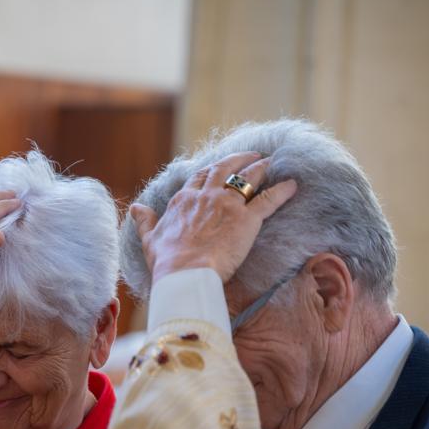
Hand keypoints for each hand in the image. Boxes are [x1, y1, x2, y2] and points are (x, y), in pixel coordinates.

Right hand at [129, 152, 296, 284]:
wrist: (184, 273)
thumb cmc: (166, 260)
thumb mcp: (150, 238)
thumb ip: (144, 221)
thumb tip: (135, 208)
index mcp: (184, 199)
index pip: (200, 176)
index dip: (212, 169)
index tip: (221, 166)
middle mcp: (207, 195)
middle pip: (226, 168)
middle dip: (240, 159)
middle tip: (252, 155)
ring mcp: (228, 205)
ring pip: (249, 178)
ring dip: (262, 168)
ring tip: (272, 162)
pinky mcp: (247, 219)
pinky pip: (269, 199)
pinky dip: (282, 191)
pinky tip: (293, 185)